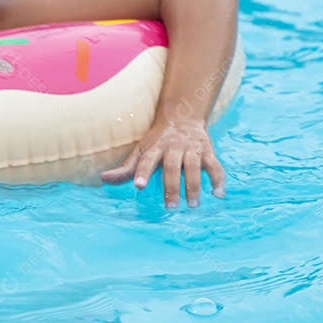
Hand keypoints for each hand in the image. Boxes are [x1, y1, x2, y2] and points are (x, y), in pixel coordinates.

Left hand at [100, 119, 224, 207]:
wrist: (182, 116)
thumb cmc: (157, 140)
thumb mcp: (140, 150)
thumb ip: (126, 168)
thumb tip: (103, 180)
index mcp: (155, 148)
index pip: (147, 160)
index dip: (142, 172)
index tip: (139, 186)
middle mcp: (173, 147)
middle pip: (172, 167)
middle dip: (172, 187)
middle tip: (170, 207)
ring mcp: (191, 149)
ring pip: (193, 167)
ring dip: (194, 186)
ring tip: (192, 205)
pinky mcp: (207, 152)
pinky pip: (215, 166)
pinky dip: (218, 180)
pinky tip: (218, 195)